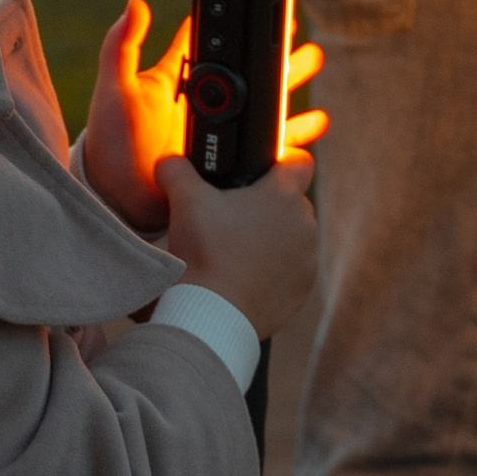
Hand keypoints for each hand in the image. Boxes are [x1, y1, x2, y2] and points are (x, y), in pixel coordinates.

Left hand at [86, 4, 328, 229]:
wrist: (118, 197)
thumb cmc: (109, 141)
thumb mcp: (114, 90)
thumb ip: (121, 48)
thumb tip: (135, 4)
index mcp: (178, 81)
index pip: (208, 43)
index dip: (230, 25)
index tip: (256, 5)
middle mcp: (203, 103)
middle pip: (246, 70)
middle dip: (273, 51)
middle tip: (296, 33)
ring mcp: (218, 131)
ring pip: (263, 103)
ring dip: (288, 84)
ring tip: (312, 63)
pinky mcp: (229, 159)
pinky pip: (268, 145)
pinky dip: (291, 135)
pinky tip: (313, 124)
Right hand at [154, 147, 318, 340]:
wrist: (214, 313)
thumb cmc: (204, 251)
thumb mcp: (185, 201)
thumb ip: (177, 170)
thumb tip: (169, 161)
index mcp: (284, 195)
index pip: (299, 162)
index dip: (281, 161)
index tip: (261, 171)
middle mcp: (304, 224)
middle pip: (291, 203)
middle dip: (268, 206)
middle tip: (234, 217)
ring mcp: (307, 260)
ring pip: (293, 238)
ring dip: (273, 240)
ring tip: (236, 251)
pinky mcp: (302, 290)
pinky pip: (291, 271)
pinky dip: (274, 272)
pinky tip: (244, 277)